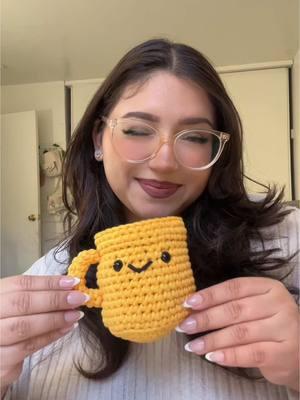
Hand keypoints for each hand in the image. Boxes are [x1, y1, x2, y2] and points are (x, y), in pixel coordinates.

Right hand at [0, 275, 88, 393]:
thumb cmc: (7, 325)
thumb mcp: (15, 306)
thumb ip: (36, 295)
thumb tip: (69, 287)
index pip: (21, 284)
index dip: (49, 282)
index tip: (73, 282)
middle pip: (22, 303)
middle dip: (55, 299)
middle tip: (79, 298)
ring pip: (24, 326)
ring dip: (55, 319)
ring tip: (76, 314)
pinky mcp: (0, 360)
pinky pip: (28, 346)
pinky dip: (51, 336)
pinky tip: (67, 329)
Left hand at [176, 277, 298, 390]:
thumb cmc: (269, 324)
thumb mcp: (254, 307)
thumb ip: (230, 303)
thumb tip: (192, 308)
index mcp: (269, 287)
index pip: (234, 287)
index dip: (209, 295)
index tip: (187, 303)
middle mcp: (279, 304)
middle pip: (235, 310)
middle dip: (206, 318)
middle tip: (184, 326)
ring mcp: (285, 328)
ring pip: (240, 333)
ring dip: (212, 340)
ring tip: (192, 345)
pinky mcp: (285, 353)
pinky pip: (251, 354)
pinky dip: (228, 355)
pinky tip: (212, 357)